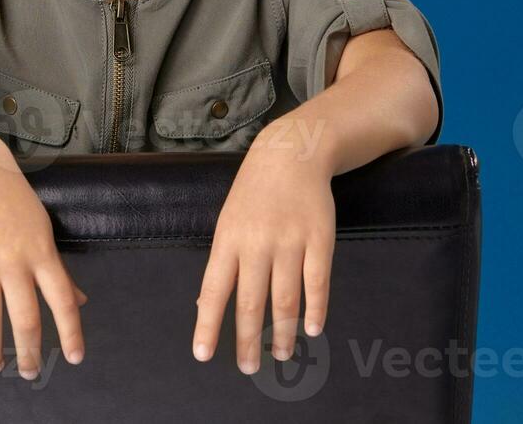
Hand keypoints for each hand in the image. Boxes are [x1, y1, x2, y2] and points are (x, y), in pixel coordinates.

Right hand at [0, 140, 88, 378]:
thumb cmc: (13, 198)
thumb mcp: (43, 228)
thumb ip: (58, 269)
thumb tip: (78, 301)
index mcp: (41, 252)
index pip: (62, 300)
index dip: (70, 332)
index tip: (73, 358)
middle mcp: (13, 261)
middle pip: (24, 318)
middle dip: (28, 353)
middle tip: (28, 372)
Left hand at [190, 141, 335, 372]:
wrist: (291, 155)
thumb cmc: (253, 194)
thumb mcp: (227, 221)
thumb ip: (221, 263)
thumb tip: (204, 304)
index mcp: (228, 240)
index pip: (214, 290)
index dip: (208, 324)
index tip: (203, 354)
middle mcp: (257, 243)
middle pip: (251, 302)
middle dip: (247, 340)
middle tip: (246, 368)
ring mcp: (290, 241)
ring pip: (285, 298)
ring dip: (283, 332)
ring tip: (281, 356)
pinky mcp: (320, 238)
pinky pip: (318, 281)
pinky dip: (316, 308)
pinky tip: (312, 329)